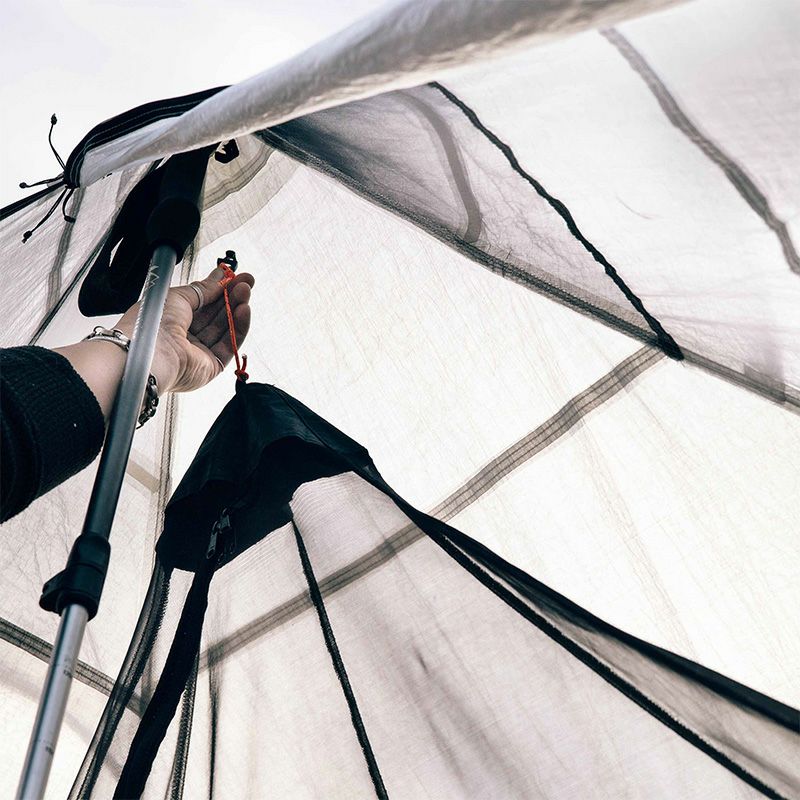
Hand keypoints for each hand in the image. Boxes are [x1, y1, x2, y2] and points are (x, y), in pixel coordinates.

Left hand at [116, 265, 254, 392]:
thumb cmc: (153, 324)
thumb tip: (219, 278)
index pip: (201, 303)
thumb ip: (203, 289)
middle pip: (215, 315)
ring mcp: (198, 352)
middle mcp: (184, 337)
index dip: (218, 289)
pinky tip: (244, 310)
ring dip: (236, 308)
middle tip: (246, 281)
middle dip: (231, 296)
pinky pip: (230, 345)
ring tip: (246, 290)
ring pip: (224, 328)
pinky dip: (239, 327)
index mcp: (171, 320)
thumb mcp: (178, 296)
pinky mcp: (211, 366)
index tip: (233, 276)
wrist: (150, 353)